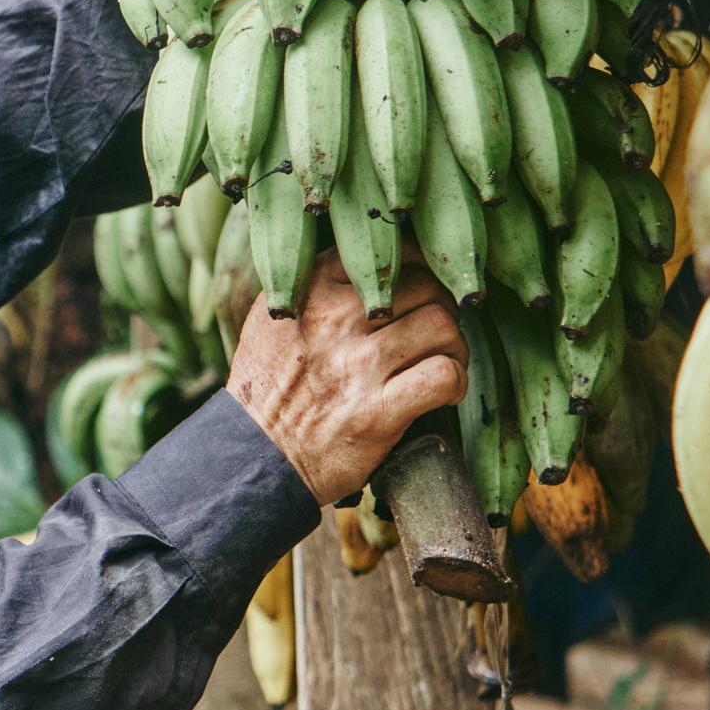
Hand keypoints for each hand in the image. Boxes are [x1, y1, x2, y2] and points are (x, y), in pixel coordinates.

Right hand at [227, 247, 467, 503]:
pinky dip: (456, 382)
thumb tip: (360, 256)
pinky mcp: (378, 412)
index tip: (422, 290)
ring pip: (442, 326)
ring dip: (454, 345)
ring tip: (443, 360)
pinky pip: (444, 376)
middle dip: (441, 309)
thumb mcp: (274, 316)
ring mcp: (358, 366)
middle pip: (425, 287)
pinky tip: (445, 391)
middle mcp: (335, 319)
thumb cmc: (268, 385)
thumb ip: (311, 283)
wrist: (253, 455)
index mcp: (312, 288)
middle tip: (436, 333)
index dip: (419, 270)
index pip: (389, 254)